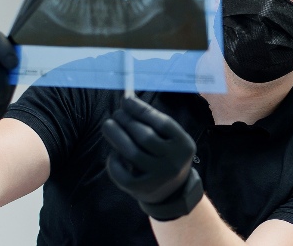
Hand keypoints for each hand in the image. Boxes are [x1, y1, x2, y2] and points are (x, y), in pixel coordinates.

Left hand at [103, 96, 203, 220]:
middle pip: (145, 136)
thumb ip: (152, 121)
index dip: (142, 110)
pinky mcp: (143, 189)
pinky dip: (114, 162)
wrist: (171, 191)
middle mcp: (174, 162)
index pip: (162, 123)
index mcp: (184, 145)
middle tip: (116, 113)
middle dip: (127, 121)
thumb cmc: (165, 155)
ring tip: (108, 125)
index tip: (126, 101)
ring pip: (132, 153)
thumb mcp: (169, 139)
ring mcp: (159, 178)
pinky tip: (114, 154)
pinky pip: (122, 174)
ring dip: (116, 135)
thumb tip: (127, 100)